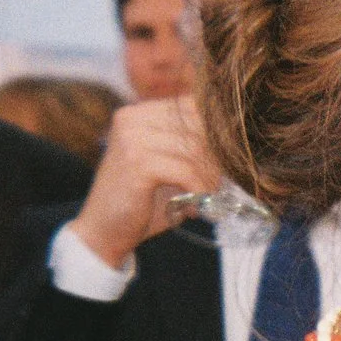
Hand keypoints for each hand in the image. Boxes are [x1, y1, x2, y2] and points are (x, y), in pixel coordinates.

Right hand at [70, 95, 220, 268]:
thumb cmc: (142, 203)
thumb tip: (236, 145)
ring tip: (211, 196)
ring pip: (195, 149)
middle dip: (217, 157)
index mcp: (139, 113)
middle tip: (223, 183)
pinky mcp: (137, 163)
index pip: (193, 107)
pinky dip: (200, 188)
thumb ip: (192, 150)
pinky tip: (198, 204)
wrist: (103, 232)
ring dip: (210, 176)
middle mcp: (133, 118)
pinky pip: (186, 170)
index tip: (228, 161)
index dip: (217, 134)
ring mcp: (132, 138)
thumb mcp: (168, 168)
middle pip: (197, 126)